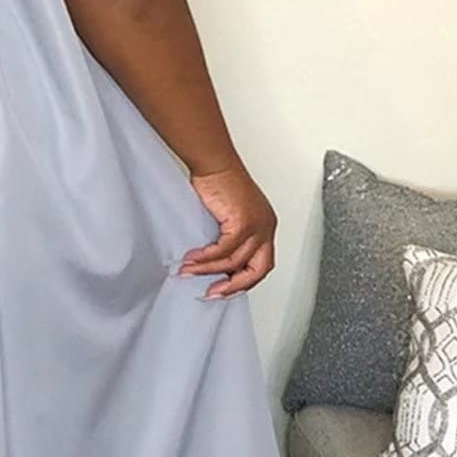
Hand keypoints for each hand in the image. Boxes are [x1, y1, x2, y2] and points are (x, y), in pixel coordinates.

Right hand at [176, 163, 276, 298]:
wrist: (214, 162)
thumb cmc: (218, 181)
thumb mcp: (227, 216)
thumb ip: (227, 238)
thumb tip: (213, 263)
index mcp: (266, 226)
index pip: (262, 263)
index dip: (245, 280)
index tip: (224, 288)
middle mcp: (266, 227)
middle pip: (259, 270)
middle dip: (235, 286)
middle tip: (214, 293)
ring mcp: (258, 225)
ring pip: (236, 262)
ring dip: (210, 271)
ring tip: (190, 272)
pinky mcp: (244, 223)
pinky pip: (224, 251)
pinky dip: (207, 259)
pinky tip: (193, 260)